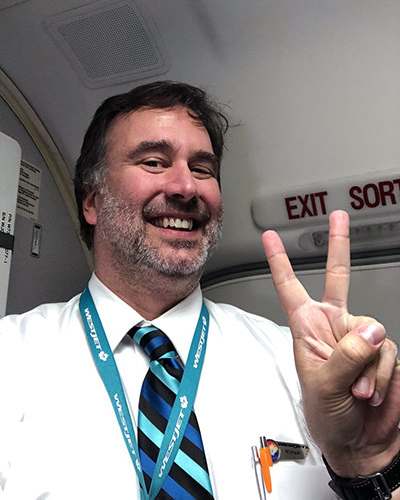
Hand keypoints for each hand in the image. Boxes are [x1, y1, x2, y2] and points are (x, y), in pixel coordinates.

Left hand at [262, 210, 399, 476]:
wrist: (359, 443)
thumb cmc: (328, 417)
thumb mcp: (325, 386)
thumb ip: (348, 355)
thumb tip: (372, 330)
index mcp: (308, 329)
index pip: (290, 289)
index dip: (280, 263)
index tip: (270, 238)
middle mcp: (335, 326)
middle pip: (338, 278)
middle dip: (338, 246)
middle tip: (338, 216)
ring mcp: (361, 337)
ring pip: (373, 329)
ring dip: (368, 366)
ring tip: (358, 390)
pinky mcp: (384, 352)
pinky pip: (389, 350)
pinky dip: (383, 374)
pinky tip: (373, 391)